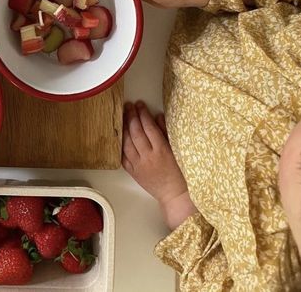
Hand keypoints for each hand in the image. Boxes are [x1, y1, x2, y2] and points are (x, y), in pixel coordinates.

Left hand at [123, 101, 196, 229]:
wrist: (174, 195)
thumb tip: (157, 116)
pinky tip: (120, 135)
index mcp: (161, 150)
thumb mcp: (177, 150)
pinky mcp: (133, 173)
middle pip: (136, 133)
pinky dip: (121, 144)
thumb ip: (166, 132)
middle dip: (131, 117)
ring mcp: (139, 165)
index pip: (149, 127)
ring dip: (124, 128)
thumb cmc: (180, 172)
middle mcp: (148, 157)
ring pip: (127, 143)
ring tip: (123, 116)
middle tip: (129, 106)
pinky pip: (123, 156)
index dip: (143, 114)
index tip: (140, 104)